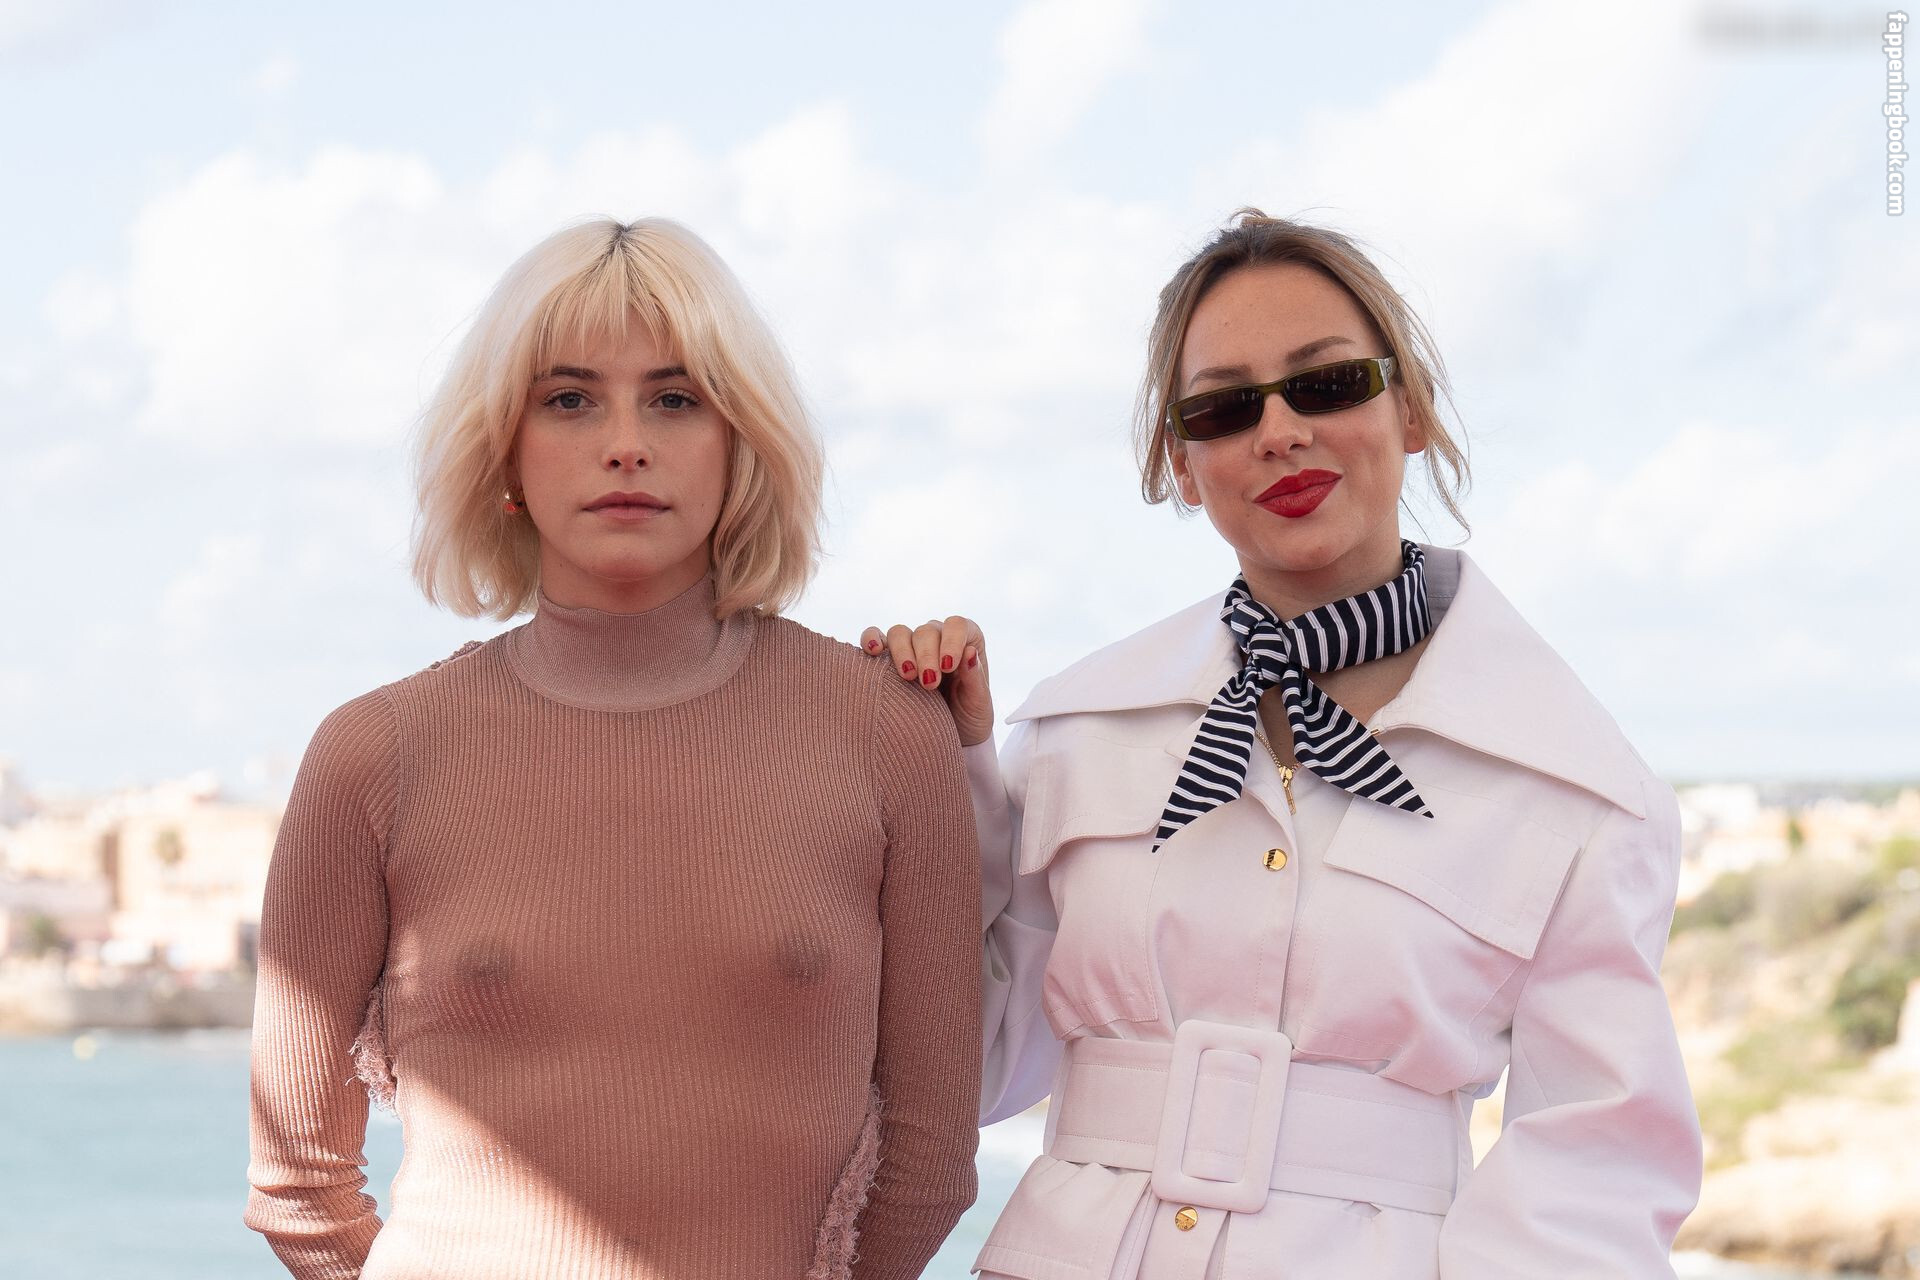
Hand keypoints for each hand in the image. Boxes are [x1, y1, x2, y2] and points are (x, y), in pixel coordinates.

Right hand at [860, 616, 994, 747]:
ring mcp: (912, 647)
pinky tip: (873, 651)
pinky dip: (871, 639)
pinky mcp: (889, 658)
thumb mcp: (979, 704)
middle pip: (926, 631)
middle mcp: (938, 638)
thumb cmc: (969, 717)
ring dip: (901, 652)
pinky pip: (875, 638)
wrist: (951, 737)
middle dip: (926, 655)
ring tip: (907, 677)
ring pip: (900, 633)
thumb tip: (969, 652)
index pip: (957, 625)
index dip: (951, 640)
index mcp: (966, 641)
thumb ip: (975, 678)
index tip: (948, 666)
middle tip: (929, 683)